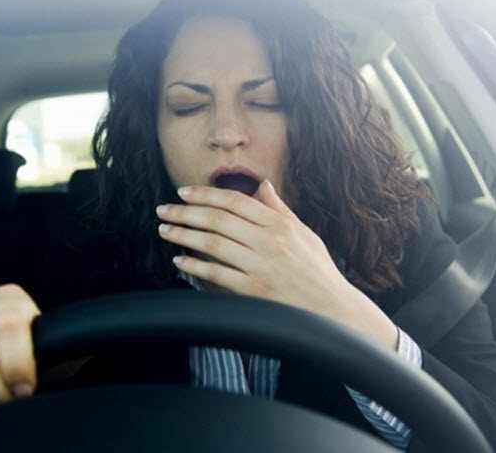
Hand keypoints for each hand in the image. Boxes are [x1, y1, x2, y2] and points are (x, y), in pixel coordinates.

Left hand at [156, 181, 396, 349]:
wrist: (332, 311)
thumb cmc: (317, 271)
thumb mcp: (303, 234)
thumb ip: (279, 209)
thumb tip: (262, 184)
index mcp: (280, 224)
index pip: (235, 202)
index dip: (205, 194)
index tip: (183, 193)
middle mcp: (269, 242)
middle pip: (218, 220)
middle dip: (185, 213)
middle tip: (163, 210)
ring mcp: (261, 267)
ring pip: (213, 244)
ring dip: (184, 235)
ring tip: (165, 230)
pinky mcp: (254, 291)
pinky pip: (217, 274)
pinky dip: (195, 266)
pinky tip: (179, 260)